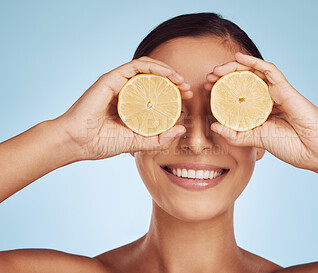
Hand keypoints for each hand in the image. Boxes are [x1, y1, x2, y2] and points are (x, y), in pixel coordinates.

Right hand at [53, 56, 192, 160]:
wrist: (78, 143)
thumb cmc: (102, 143)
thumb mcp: (138, 142)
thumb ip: (159, 137)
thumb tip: (181, 129)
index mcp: (129, 103)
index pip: (154, 91)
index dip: (173, 92)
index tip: (187, 98)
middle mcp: (124, 90)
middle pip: (153, 78)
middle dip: (174, 81)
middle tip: (188, 89)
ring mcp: (117, 82)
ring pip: (146, 68)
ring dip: (167, 71)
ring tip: (181, 81)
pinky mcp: (111, 78)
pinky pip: (135, 66)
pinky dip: (154, 67)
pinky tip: (168, 74)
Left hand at [205, 52, 317, 170]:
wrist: (315, 150)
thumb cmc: (291, 146)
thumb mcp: (256, 140)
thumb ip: (235, 134)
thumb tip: (213, 126)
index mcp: (260, 110)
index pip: (238, 95)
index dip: (221, 90)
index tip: (207, 90)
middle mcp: (267, 98)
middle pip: (242, 82)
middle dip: (223, 78)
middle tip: (208, 79)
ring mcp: (276, 92)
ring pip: (253, 73)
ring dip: (233, 69)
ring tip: (216, 71)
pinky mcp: (285, 88)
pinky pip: (269, 70)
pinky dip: (253, 62)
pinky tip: (238, 58)